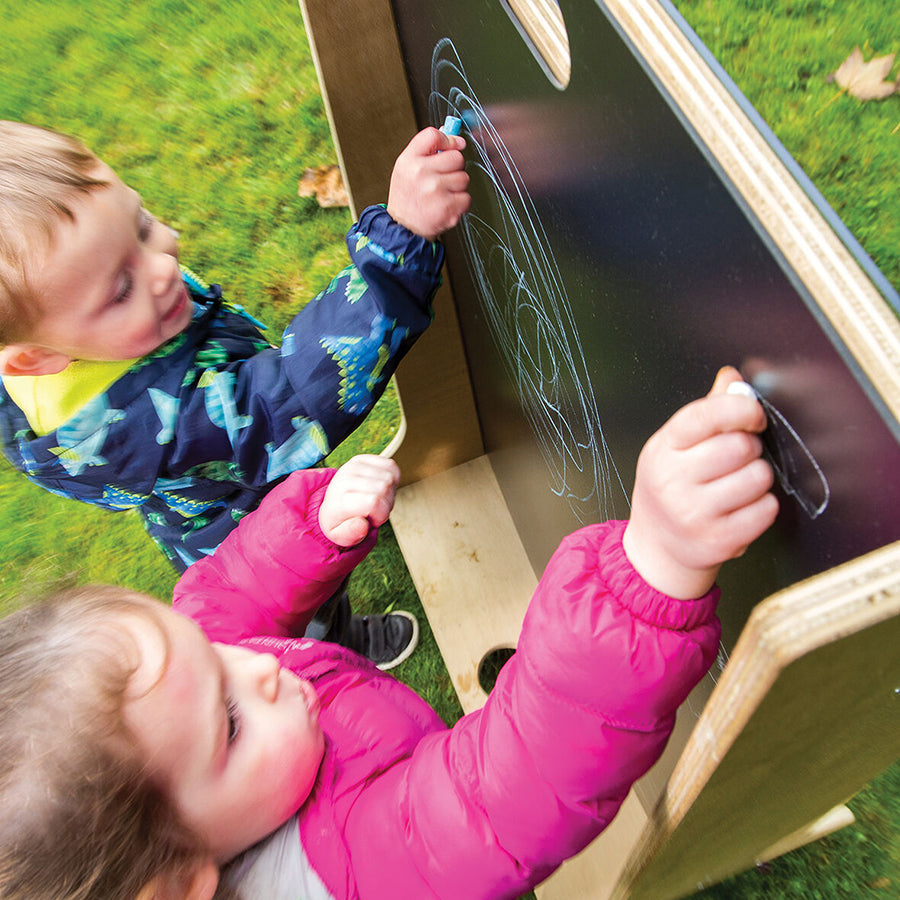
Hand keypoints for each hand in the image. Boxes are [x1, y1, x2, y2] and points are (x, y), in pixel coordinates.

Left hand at [318, 455, 399, 547]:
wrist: (331, 504)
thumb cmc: (340, 522)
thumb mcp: (340, 536)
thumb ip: (350, 534)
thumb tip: (362, 525)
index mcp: (338, 500)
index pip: (374, 501)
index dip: (381, 515)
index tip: (371, 521)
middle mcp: (344, 478)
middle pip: (384, 488)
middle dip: (386, 505)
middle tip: (374, 512)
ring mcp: (353, 465)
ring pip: (390, 477)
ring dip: (389, 494)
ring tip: (376, 501)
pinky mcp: (363, 458)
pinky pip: (391, 466)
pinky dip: (392, 479)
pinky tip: (381, 488)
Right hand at [386, 127, 470, 239]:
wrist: (403, 228)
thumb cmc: (407, 196)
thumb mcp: (406, 167)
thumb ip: (426, 149)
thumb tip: (453, 137)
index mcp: (409, 161)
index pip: (434, 135)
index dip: (449, 140)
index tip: (452, 146)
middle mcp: (421, 173)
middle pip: (457, 157)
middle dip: (455, 167)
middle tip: (443, 178)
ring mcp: (435, 191)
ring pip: (464, 178)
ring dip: (457, 187)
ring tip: (442, 194)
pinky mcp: (447, 208)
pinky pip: (466, 198)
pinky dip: (460, 203)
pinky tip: (446, 205)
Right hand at [623, 366, 778, 598]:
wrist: (658, 546)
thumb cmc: (673, 487)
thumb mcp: (676, 446)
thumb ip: (707, 411)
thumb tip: (732, 377)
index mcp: (663, 449)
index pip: (705, 415)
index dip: (741, 408)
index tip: (753, 416)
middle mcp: (673, 481)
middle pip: (740, 446)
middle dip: (750, 449)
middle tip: (737, 459)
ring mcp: (694, 514)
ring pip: (758, 477)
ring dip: (758, 478)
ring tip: (737, 486)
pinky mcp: (718, 540)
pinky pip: (766, 509)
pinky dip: (762, 507)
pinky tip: (740, 509)